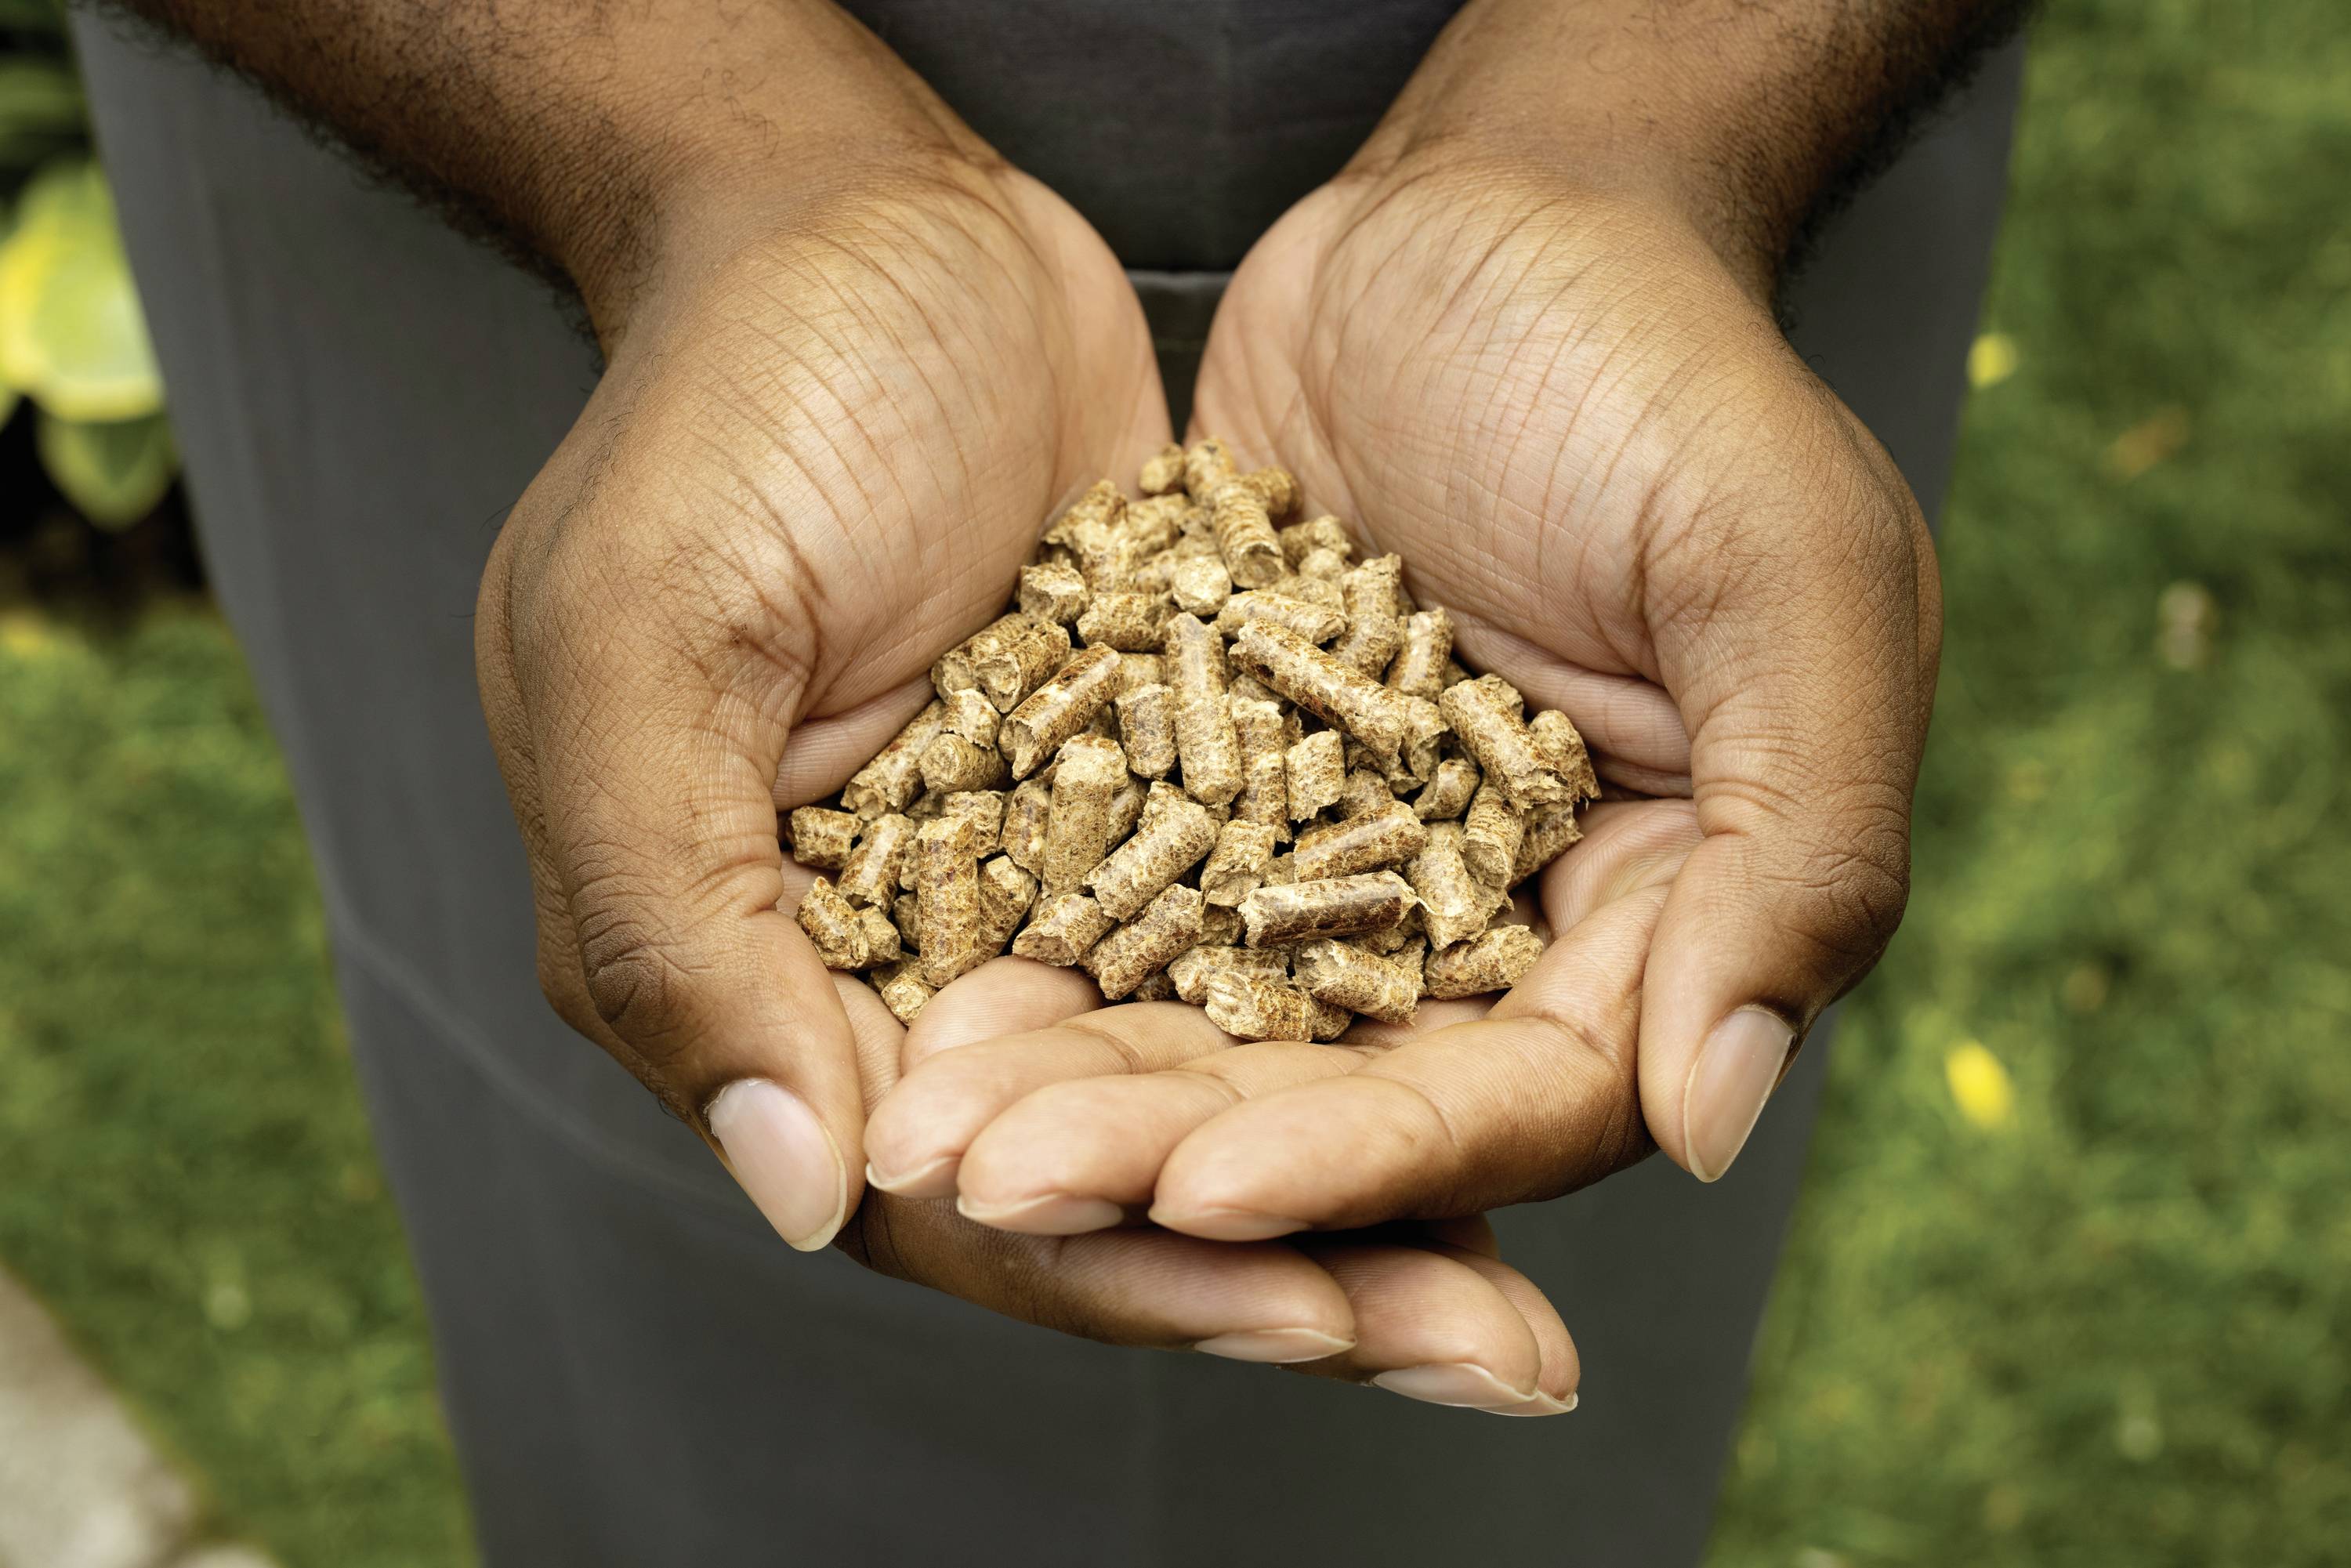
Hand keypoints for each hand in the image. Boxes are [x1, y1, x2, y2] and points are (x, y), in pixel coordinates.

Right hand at [468, 111, 1577, 1392]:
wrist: (862, 228)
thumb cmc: (725, 416)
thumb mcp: (645, 647)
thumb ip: (684, 924)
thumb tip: (809, 1195)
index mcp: (772, 974)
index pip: (955, 1194)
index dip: (1130, 1270)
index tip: (1315, 1323)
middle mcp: (921, 964)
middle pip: (1117, 1175)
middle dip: (1294, 1269)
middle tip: (1488, 1356)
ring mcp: (1055, 881)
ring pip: (1218, 1080)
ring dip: (1363, 1179)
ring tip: (1528, 1280)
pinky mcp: (1165, 792)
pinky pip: (1281, 932)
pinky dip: (1377, 1012)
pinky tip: (1513, 1059)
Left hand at [877, 140, 1934, 1242]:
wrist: (1490, 211)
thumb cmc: (1662, 365)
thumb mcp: (1784, 569)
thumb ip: (1798, 844)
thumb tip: (1712, 1121)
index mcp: (1658, 905)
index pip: (1521, 1098)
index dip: (1369, 1159)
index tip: (1204, 1193)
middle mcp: (1501, 913)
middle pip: (1340, 1092)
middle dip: (1172, 1156)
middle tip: (1000, 1185)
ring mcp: (1347, 855)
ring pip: (1212, 1019)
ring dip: (1078, 1084)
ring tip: (930, 1128)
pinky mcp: (1226, 783)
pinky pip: (1126, 893)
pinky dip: (1038, 951)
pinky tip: (924, 994)